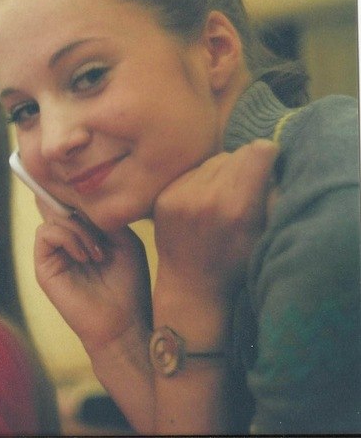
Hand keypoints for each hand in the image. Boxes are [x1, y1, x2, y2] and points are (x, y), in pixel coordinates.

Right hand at [33, 202, 151, 351]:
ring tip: (99, 254)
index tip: (96, 196)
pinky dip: (68, 238)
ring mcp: (52, 254)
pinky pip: (45, 233)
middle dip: (83, 211)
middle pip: (59, 204)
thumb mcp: (124, 241)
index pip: (69, 202)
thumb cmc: (129, 285)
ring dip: (80, 230)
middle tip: (103, 232)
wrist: (124, 323)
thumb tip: (82, 198)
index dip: (78, 195)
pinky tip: (86, 257)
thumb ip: (103, 218)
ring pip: (53, 218)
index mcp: (83, 234)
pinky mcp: (43, 267)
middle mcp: (64, 241)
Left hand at [153, 139, 279, 300]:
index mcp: (238, 207)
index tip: (269, 165)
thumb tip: (274, 164)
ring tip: (225, 196)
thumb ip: (274, 196)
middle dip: (246, 164)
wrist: (191, 286)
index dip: (268, 156)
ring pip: (212, 161)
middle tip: (247, 185)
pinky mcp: (164, 197)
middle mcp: (207, 197)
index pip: (257, 152)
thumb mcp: (267, 234)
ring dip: (222, 171)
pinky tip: (204, 201)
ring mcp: (181, 196)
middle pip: (235, 154)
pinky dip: (201, 181)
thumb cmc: (238, 263)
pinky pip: (191, 173)